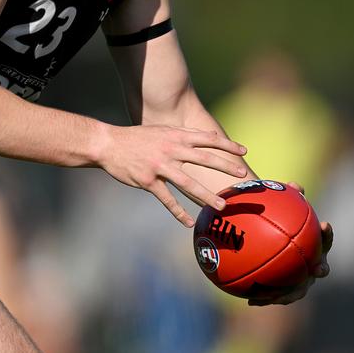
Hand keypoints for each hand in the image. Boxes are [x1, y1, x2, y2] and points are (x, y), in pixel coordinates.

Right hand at [99, 124, 248, 226]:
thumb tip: (206, 139)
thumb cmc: (137, 138)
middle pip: (204, 159)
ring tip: (222, 205)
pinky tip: (189, 222)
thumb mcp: (161, 130)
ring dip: (206, 195)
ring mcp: (159, 166)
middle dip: (225, 167)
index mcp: (175, 136)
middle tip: (242, 176)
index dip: (227, 145)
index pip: (207, 139)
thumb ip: (182, 136)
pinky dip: (178, 212)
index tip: (244, 151)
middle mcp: (171, 150)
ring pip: (188, 183)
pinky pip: (167, 199)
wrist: (109, 144)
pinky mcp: (148, 181)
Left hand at [247, 181, 332, 305]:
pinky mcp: (283, 292)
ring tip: (281, 294)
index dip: (326, 235)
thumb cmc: (272, 223)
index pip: (324, 239)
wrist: (262, 242)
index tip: (325, 224)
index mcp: (312, 245)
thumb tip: (295, 185)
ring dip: (290, 292)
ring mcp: (299, 280)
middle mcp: (310, 264)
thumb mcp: (276, 211)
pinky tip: (250, 300)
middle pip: (319, 268)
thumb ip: (285, 198)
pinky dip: (264, 298)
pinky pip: (274, 296)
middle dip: (320, 269)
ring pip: (298, 289)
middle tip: (318, 268)